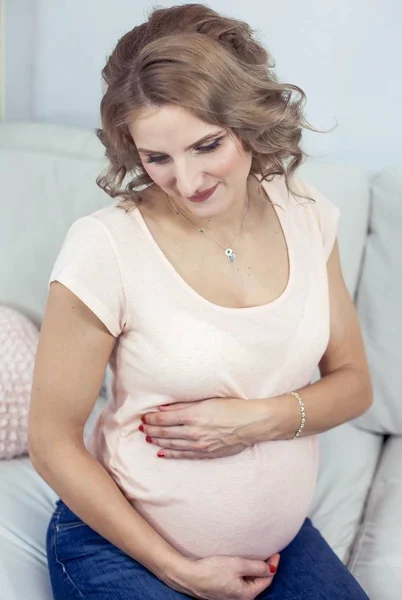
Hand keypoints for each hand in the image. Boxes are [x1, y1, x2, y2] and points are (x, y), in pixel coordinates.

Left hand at [140, 397, 267, 459]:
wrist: (252, 423)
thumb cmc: (232, 407)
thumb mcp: (207, 400)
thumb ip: (184, 405)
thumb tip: (164, 409)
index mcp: (193, 415)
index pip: (164, 419)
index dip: (151, 419)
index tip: (143, 417)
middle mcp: (193, 431)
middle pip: (165, 432)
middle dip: (151, 430)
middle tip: (141, 428)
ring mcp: (199, 444)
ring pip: (172, 444)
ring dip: (158, 442)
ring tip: (148, 439)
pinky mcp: (206, 453)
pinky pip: (184, 454)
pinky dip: (171, 454)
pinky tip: (161, 453)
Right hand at [166, 553, 280, 599]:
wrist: (188, 576)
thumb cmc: (212, 570)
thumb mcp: (237, 565)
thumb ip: (256, 567)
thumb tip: (271, 569)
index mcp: (246, 595)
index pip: (266, 579)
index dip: (272, 565)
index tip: (276, 552)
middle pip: (257, 582)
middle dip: (263, 569)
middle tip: (267, 554)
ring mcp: (229, 597)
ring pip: (247, 583)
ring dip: (252, 571)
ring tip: (254, 558)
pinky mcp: (221, 593)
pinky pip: (237, 583)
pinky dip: (241, 574)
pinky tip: (239, 565)